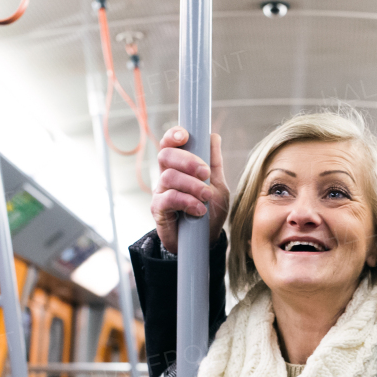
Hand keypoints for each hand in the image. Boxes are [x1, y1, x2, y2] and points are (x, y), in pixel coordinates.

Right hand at [151, 128, 228, 254]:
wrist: (205, 241)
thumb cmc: (210, 212)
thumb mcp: (218, 186)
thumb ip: (214, 163)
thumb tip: (213, 136)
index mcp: (179, 166)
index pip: (169, 144)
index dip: (173, 135)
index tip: (184, 135)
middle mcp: (166, 176)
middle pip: (166, 155)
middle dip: (188, 160)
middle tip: (205, 173)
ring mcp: (160, 192)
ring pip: (169, 176)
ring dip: (192, 185)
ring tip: (206, 197)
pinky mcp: (158, 209)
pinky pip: (168, 198)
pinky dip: (187, 201)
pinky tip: (198, 210)